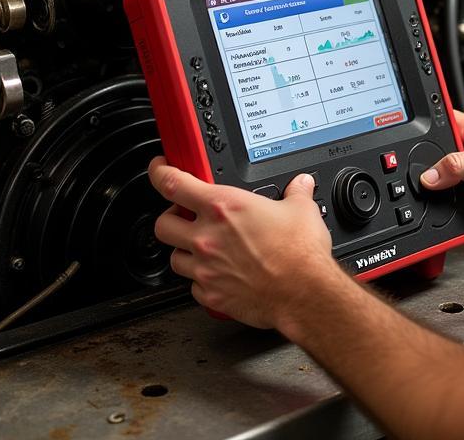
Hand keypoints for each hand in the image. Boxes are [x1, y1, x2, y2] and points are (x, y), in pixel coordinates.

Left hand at [149, 157, 333, 330]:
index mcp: (224, 207)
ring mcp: (205, 268)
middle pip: (163, 223)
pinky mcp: (211, 295)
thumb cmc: (299, 253)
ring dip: (185, 250)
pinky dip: (201, 279)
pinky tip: (219, 273)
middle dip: (171, 217)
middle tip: (186, 215)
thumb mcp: (302, 209)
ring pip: (174, 258)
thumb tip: (300, 184)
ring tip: (204, 247)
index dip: (160, 172)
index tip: (161, 168)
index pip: (173, 183)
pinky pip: (193, 286)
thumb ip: (296, 192)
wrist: (303, 292)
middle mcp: (207, 236)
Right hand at [421, 112, 463, 239]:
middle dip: (423, 170)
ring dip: (433, 196)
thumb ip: (459, 164)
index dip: (421, 131)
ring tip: (428, 198)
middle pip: (431, 162)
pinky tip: (443, 215)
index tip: (404, 142)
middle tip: (416, 178)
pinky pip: (449, 214)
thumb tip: (429, 175)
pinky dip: (444, 217)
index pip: (438, 125)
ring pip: (437, 190)